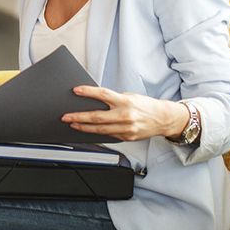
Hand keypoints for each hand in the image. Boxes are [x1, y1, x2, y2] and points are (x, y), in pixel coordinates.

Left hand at [61, 86, 191, 141]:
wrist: (163, 119)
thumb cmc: (145, 105)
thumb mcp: (129, 96)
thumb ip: (113, 99)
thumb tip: (94, 100)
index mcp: (125, 101)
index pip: (103, 94)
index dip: (88, 92)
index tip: (76, 90)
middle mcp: (125, 115)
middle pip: (97, 117)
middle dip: (79, 117)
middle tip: (66, 116)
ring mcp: (126, 129)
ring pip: (100, 130)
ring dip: (84, 127)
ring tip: (73, 124)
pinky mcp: (127, 138)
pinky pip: (108, 135)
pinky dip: (97, 133)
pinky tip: (88, 130)